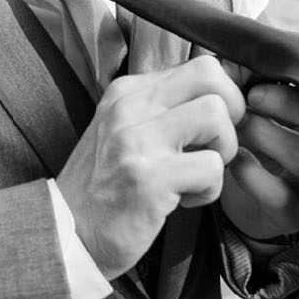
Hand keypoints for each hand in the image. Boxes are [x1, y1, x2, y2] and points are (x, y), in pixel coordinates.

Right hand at [57, 57, 244, 278]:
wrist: (67, 234)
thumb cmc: (105, 186)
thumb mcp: (124, 131)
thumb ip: (164, 108)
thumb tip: (222, 96)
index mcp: (127, 91)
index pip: (200, 65)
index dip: (224, 95)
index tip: (214, 127)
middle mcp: (129, 107)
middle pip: (211, 76)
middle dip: (231, 113)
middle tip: (215, 145)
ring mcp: (136, 140)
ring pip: (217, 116)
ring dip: (222, 151)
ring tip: (198, 174)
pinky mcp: (148, 178)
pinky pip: (211, 167)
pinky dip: (210, 190)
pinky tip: (184, 200)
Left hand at [220, 79, 298, 240]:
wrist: (242, 197)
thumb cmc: (250, 138)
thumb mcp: (247, 103)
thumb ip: (240, 74)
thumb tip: (227, 53)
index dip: (294, 84)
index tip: (256, 81)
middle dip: (287, 106)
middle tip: (249, 99)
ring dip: (269, 137)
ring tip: (237, 127)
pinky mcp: (296, 214)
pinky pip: (283, 197)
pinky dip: (255, 176)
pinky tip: (234, 159)